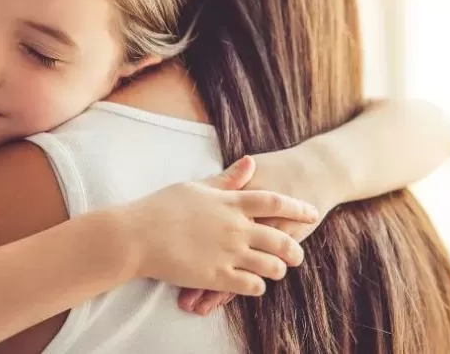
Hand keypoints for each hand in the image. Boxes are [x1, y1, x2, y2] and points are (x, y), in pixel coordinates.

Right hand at [123, 156, 318, 296]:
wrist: (137, 235)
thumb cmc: (162, 206)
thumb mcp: (197, 186)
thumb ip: (227, 179)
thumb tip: (251, 163)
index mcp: (230, 202)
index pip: (275, 202)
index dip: (297, 207)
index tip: (312, 213)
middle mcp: (235, 227)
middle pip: (280, 238)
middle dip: (294, 248)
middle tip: (298, 254)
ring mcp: (228, 253)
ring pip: (271, 265)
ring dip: (278, 269)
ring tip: (277, 271)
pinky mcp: (217, 276)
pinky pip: (250, 286)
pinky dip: (258, 287)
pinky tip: (255, 285)